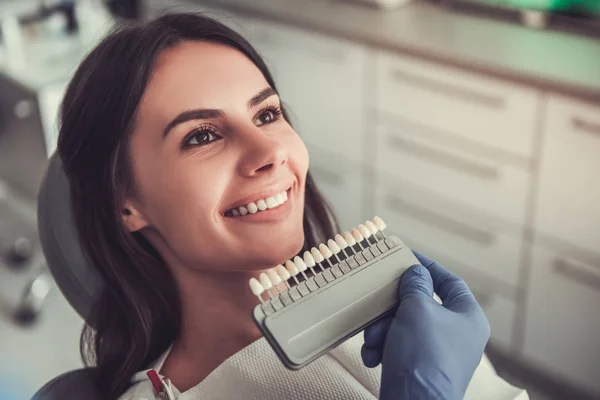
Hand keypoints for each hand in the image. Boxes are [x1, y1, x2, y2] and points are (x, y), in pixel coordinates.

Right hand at [362, 252, 489, 399]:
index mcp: (469, 318)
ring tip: (373, 340)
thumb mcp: (418, 308)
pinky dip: (382, 348)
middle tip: (378, 304)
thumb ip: (415, 284)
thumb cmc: (423, 355)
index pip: (451, 282)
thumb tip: (416, 272)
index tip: (407, 257)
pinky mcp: (419, 369)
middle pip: (421, 305)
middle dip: (393, 307)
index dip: (429, 267)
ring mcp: (438, 354)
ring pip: (404, 326)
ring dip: (382, 330)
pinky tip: (373, 357)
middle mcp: (457, 336)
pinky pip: (398, 347)